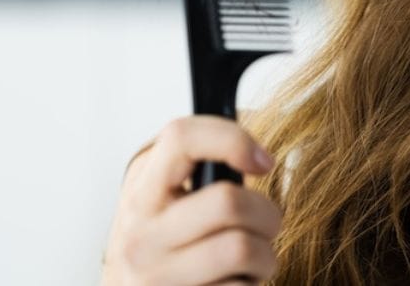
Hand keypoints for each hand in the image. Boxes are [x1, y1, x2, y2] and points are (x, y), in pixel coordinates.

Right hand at [101, 116, 281, 284]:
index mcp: (142, 192)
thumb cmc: (163, 245)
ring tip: (253, 258)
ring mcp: (155, 276)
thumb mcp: (165, 198)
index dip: (233, 140)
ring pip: (243, 249)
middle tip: (266, 223)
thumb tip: (256, 151)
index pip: (181, 138)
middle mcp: (141, 234)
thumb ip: (200, 166)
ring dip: (266, 256)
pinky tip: (236, 282)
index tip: (263, 162)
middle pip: (229, 202)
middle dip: (268, 214)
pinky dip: (251, 285)